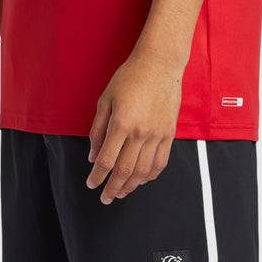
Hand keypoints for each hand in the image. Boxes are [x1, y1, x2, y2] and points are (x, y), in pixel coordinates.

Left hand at [86, 51, 182, 204]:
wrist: (159, 64)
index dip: (97, 176)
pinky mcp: (169, 133)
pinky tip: (142, 180)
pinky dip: (151, 175)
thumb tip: (93, 155)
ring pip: (143, 171)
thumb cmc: (130, 77)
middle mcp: (139, 132)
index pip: (106, 160)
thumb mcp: (105, 99)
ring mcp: (157, 134)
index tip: (92, 184)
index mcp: (120, 123)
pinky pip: (161, 162)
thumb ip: (98, 130)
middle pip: (124, 171)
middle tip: (105, 197)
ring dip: (130, 186)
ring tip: (121, 192)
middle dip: (112, 188)